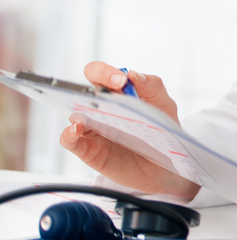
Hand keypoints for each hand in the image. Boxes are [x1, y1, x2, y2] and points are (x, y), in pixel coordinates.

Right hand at [59, 61, 197, 198]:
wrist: (164, 166)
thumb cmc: (161, 132)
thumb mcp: (164, 107)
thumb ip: (153, 88)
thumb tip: (133, 74)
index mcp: (117, 94)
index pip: (103, 74)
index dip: (107, 72)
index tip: (122, 81)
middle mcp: (100, 108)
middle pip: (84, 88)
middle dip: (94, 82)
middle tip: (111, 88)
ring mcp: (92, 128)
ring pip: (74, 113)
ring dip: (76, 107)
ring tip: (87, 108)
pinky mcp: (88, 149)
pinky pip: (69, 140)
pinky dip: (69, 134)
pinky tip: (77, 130)